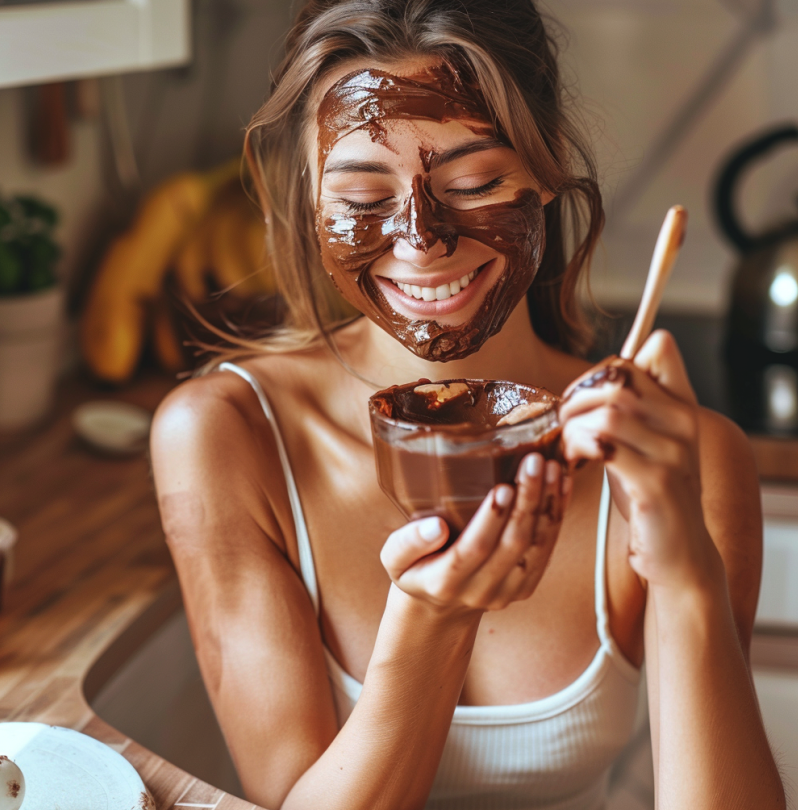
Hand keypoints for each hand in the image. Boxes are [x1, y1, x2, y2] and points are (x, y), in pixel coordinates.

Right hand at [380, 454, 569, 615]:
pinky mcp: (527, 585)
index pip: (473, 550)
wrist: (440, 605)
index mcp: (444, 583)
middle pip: (512, 545)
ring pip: (536, 546)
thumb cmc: (415, 568)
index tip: (502, 487)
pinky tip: (561, 484)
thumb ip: (407, 542)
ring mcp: (508, 591)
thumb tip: (435, 527)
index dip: (491, 520)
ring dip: (548, 504)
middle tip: (534, 462)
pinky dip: (558, 514)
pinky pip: (547, 548)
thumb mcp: (394, 558)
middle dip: (527, 501)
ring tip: (552, 467)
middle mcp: (481, 591)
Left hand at [559, 330, 722, 591]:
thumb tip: (592, 381)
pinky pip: (603, 444)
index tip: (585, 396)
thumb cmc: (651, 495)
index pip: (657, 350)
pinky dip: (576, 447)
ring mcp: (673, 452)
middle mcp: (685, 423)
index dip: (607, 368)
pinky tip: (573, 463)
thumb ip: (632, 409)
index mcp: (684, 407)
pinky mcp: (655, 482)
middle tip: (563, 423)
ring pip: (608, 411)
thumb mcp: (647, 442)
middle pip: (619, 377)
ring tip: (567, 446)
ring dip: (573, 425)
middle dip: (578, 396)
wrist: (679, 552)